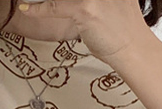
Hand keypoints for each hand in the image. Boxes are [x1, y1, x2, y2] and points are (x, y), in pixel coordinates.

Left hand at [18, 0, 154, 62]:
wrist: (135, 49)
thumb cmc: (123, 31)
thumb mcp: (113, 3)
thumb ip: (97, 0)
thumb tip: (79, 3)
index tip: (63, 2)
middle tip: (61, 7)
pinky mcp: (84, 9)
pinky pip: (54, 6)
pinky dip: (38, 9)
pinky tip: (26, 8)